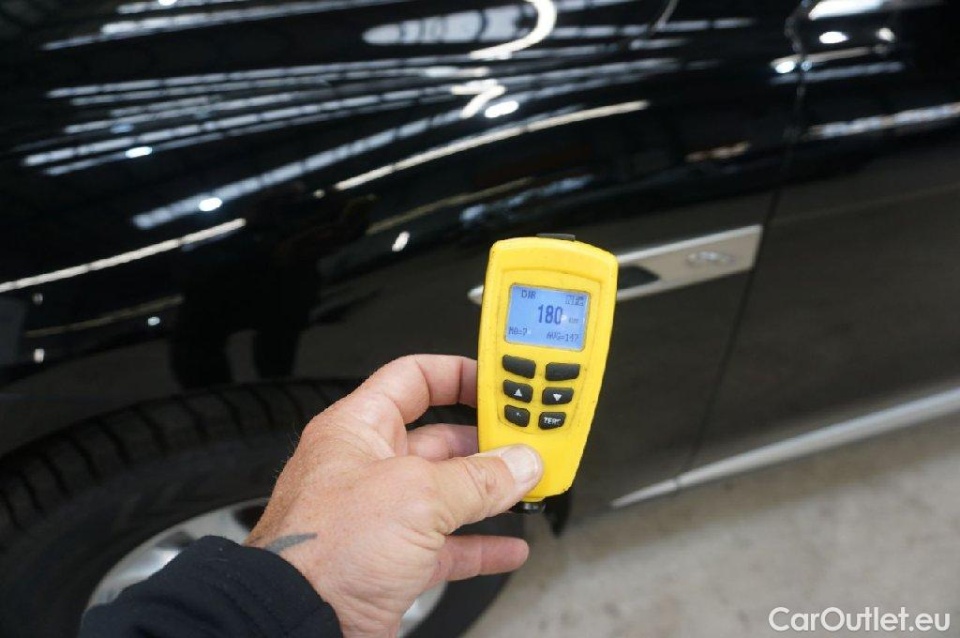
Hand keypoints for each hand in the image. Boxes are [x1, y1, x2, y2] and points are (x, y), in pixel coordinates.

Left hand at [246, 355, 543, 636]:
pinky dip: (480, 544)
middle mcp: (366, 468)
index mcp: (357, 429)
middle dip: (484, 440)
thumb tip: (517, 464)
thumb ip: (477, 478)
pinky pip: (446, 546)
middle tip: (524, 441)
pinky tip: (508, 546)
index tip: (498, 383)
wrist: (294, 623)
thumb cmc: (321, 551)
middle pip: (438, 439)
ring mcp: (378, 518)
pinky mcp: (389, 562)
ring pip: (446, 494)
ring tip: (527, 486)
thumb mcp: (416, 497)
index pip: (413, 379)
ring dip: (489, 492)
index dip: (458, 376)